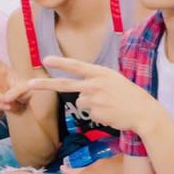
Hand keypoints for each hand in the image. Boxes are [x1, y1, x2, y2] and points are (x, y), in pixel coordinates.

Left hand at [26, 56, 159, 131]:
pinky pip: (89, 114)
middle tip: (29, 83)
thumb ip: (96, 81)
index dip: (61, 62)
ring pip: (81, 102)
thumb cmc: (130, 95)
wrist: (144, 112)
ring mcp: (94, 100)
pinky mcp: (95, 114)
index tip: (45, 58)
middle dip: (45, 84)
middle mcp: (95, 85)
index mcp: (101, 73)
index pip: (77, 66)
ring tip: (109, 105)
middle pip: (65, 85)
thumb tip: (79, 93)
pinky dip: (98, 114)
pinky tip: (111, 113)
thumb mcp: (114, 80)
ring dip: (91, 105)